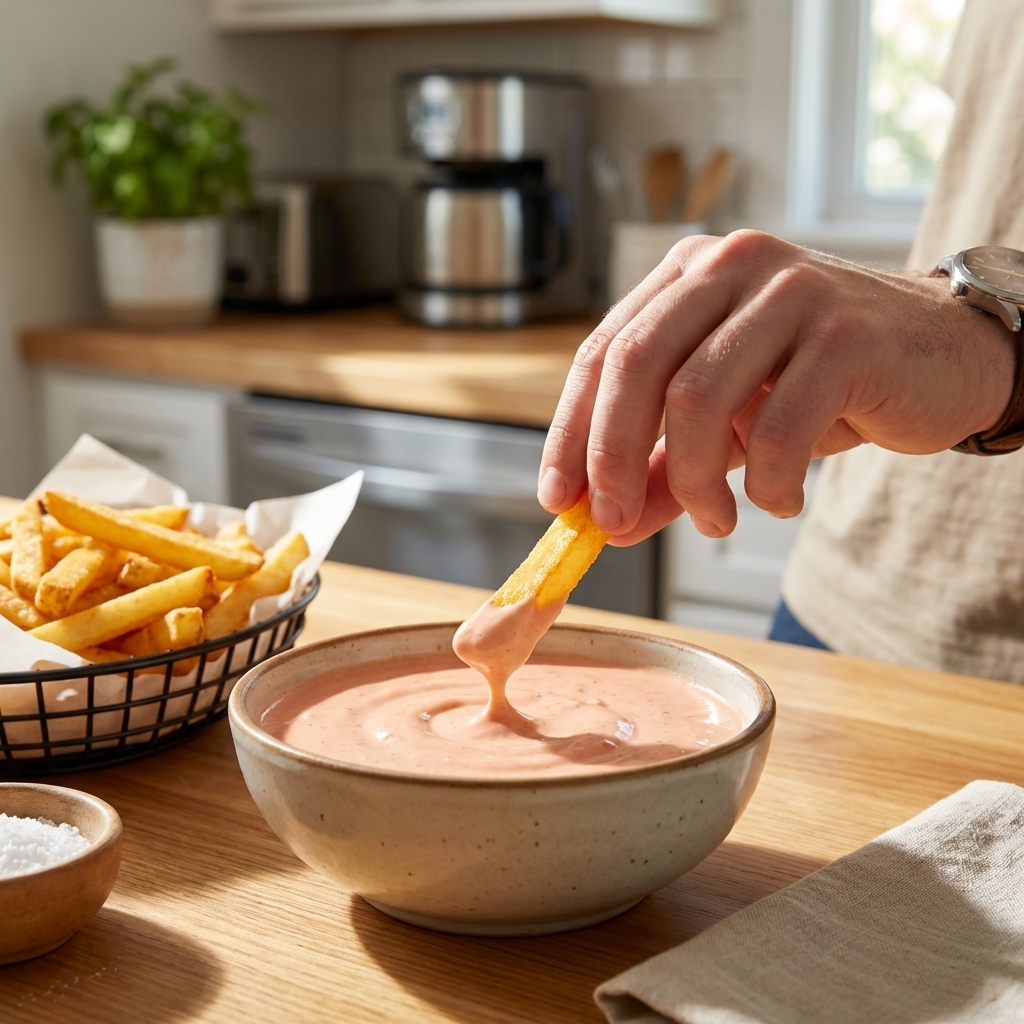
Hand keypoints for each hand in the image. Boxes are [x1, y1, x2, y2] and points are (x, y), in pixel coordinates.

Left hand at [538, 230, 1015, 543]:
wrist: (942, 358)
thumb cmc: (822, 386)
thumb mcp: (729, 425)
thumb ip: (664, 468)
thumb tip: (607, 525)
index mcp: (689, 274)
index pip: (603, 351)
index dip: (569, 430)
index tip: (558, 499)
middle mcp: (731, 265)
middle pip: (635, 365)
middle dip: (611, 458)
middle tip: (613, 523)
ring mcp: (789, 291)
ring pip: (696, 398)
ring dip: (692, 482)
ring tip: (716, 520)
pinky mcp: (844, 334)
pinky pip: (776, 428)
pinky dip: (766, 483)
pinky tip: (778, 500)